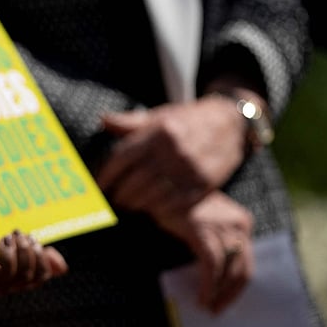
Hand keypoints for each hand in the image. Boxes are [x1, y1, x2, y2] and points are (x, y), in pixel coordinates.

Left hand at [0, 230, 68, 300]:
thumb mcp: (23, 259)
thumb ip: (42, 258)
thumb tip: (63, 268)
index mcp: (26, 282)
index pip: (42, 274)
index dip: (40, 256)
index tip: (33, 239)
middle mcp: (13, 288)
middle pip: (27, 273)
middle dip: (25, 249)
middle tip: (18, 233)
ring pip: (11, 273)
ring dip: (12, 251)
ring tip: (7, 237)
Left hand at [95, 97, 246, 217]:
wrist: (229, 123)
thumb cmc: (187, 119)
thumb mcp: (160, 115)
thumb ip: (131, 121)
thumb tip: (103, 121)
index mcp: (159, 132)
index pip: (123, 157)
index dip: (106, 175)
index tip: (97, 186)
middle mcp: (173, 151)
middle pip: (136, 181)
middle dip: (120, 195)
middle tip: (113, 201)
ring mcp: (190, 169)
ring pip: (154, 196)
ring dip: (137, 205)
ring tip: (129, 207)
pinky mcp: (205, 184)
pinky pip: (176, 205)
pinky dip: (160, 211)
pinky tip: (152, 211)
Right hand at [154, 191, 253, 314]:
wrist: (158, 186)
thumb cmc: (179, 207)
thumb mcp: (205, 224)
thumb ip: (216, 245)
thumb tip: (217, 280)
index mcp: (242, 222)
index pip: (247, 262)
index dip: (237, 287)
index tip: (225, 301)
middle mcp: (237, 224)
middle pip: (243, 269)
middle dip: (230, 295)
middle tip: (217, 311)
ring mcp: (220, 227)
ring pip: (228, 270)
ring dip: (219, 294)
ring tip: (207, 307)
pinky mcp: (202, 230)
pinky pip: (211, 266)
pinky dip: (208, 285)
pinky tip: (202, 298)